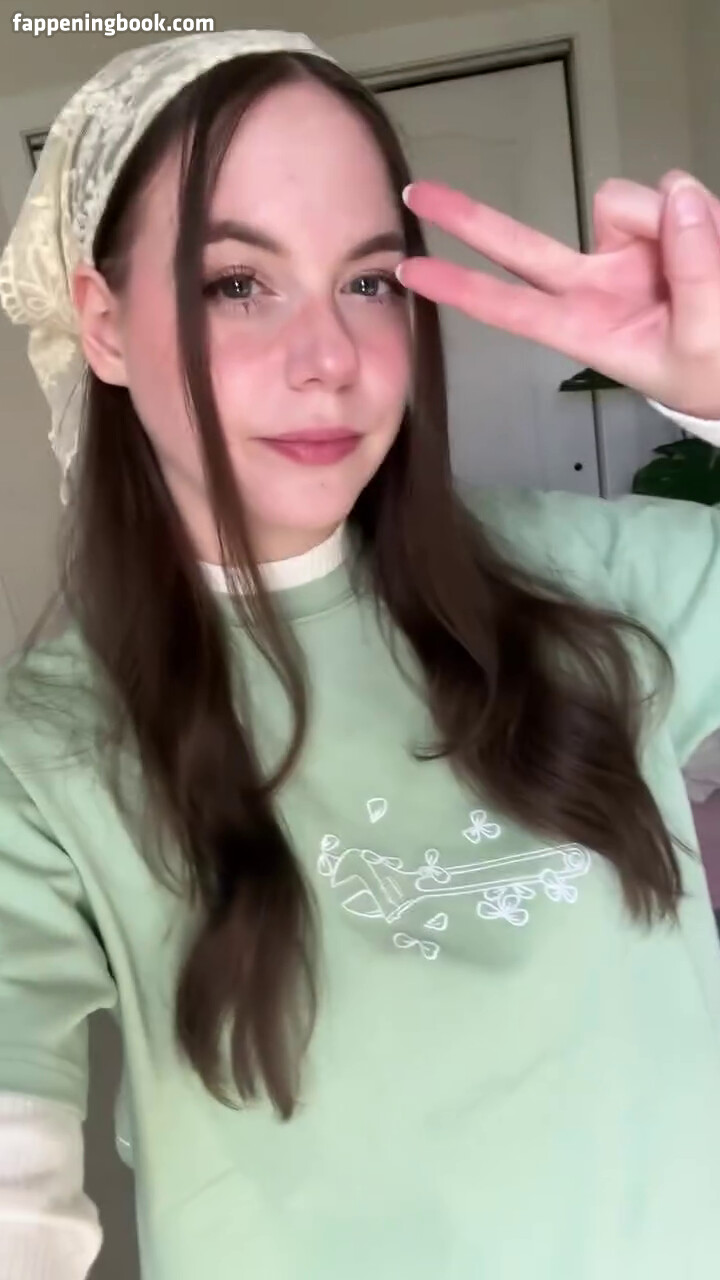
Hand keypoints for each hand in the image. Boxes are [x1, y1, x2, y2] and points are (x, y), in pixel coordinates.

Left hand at [398, 170, 719, 419]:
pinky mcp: (660, 221)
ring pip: (621, 201)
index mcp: (583, 328)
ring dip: (666, 223)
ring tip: (710, 265)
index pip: (509, 307)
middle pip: (519, 245)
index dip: (460, 289)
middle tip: (416, 192)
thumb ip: (695, 274)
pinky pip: (667, 191)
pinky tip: (713, 239)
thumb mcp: (704, 343)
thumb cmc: (715, 372)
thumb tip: (678, 198)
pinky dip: (694, 211)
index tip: (409, 273)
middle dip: (469, 218)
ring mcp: (624, 250)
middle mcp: (591, 283)